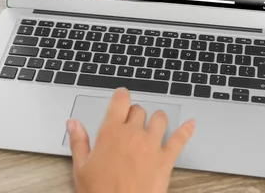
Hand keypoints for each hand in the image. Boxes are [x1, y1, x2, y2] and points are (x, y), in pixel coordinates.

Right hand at [68, 88, 195, 192]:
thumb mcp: (81, 168)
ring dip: (157, 119)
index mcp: (110, 132)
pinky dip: (187, 129)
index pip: (120, 101)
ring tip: (155, 124)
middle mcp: (132, 134)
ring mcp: (151, 145)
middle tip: (132, 122)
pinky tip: (191, 123)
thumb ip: (78, 142)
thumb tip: (72, 124)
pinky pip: (180, 139)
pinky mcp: (166, 159)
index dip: (122, 95)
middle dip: (136, 114)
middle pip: (139, 110)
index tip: (122, 96)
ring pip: (160, 118)